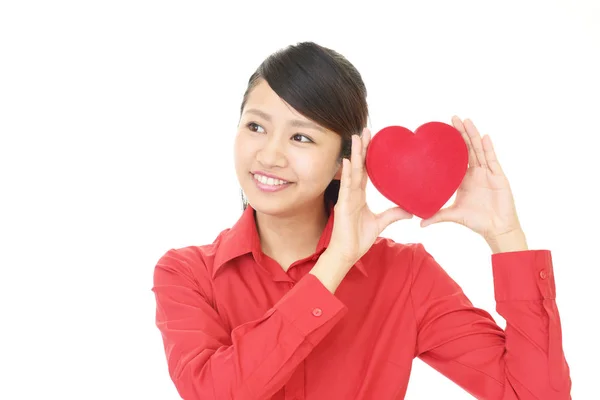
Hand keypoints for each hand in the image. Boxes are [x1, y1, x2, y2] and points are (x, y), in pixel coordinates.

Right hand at [328, 128, 412, 265]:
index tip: (372, 140)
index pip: (365, 170)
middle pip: (358, 166)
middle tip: (365, 130)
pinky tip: (348, 160)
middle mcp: (352, 193)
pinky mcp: (343, 205)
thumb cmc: (358, 239)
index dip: (368, 155)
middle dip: (361, 148)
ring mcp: (346, 198)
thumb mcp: (380, 224)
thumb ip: (394, 214)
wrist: (346, 254)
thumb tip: (411, 210)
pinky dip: (347, 173)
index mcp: (358, 195)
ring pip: (351, 171)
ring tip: (357, 137)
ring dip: (354, 154)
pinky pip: (346, 187)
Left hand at [420, 117, 523, 243]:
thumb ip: (437, 216)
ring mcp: (488, 173)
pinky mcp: (498, 177)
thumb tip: (420, 223)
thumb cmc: (477, 221)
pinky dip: (488, 148)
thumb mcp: (453, 215)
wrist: (496, 229)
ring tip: (466, 121)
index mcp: (464, 178)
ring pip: (479, 150)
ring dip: (473, 135)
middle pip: (468, 148)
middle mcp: (476, 172)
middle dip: (461, 133)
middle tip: (453, 118)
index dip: (451, 144)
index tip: (442, 131)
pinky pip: (492, 160)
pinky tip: (484, 137)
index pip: (457, 157)